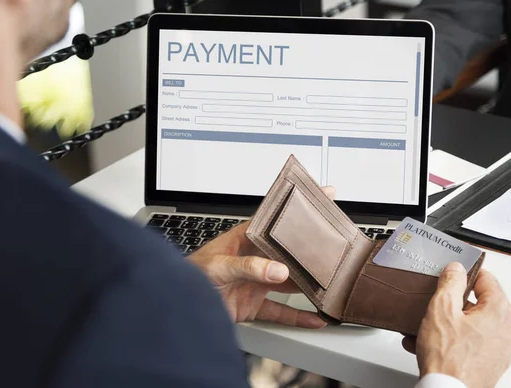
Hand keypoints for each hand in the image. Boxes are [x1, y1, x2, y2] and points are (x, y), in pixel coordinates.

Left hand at [186, 186, 335, 328]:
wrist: (177, 307)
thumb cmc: (188, 277)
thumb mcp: (217, 266)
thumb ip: (248, 267)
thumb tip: (277, 270)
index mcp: (245, 239)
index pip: (276, 218)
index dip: (298, 207)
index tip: (322, 194)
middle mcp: (254, 259)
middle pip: (288, 251)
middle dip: (310, 248)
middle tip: (334, 245)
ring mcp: (256, 282)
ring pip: (290, 281)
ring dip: (308, 283)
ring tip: (329, 283)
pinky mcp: (254, 305)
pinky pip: (282, 311)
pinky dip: (299, 316)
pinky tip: (314, 317)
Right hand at [403, 263, 510, 387]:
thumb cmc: (448, 357)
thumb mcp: (441, 308)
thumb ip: (450, 283)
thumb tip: (456, 269)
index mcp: (499, 311)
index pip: (487, 279)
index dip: (465, 274)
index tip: (451, 276)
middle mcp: (505, 330)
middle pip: (478, 304)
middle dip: (452, 303)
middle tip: (435, 304)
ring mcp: (498, 350)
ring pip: (470, 325)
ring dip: (447, 324)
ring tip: (425, 327)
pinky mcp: (488, 365)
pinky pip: (468, 344)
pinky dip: (450, 341)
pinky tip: (428, 343)